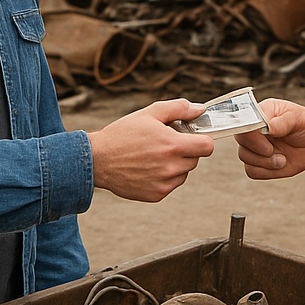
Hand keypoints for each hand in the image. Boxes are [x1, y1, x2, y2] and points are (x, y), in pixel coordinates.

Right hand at [87, 99, 213, 201]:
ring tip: (153, 156)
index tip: (192, 137)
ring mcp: (164, 183)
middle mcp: (171, 167)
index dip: (202, 139)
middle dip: (186, 150)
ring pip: (184, 173)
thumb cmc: (122, 134)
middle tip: (165, 144)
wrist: (97, 160)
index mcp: (173, 145)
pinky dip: (164, 177)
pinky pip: (171, 185)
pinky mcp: (156, 195)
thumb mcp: (150, 113)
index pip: (207, 147)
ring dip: (175, 165)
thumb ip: (179, 109)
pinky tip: (147, 168)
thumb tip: (200, 109)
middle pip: (195, 159)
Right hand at [236, 98, 304, 178]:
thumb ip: (283, 122)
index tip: (266, 136)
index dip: (250, 131)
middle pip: (241, 140)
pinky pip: (252, 171)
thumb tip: (268, 127)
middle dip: (258, 149)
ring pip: (245, 157)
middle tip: (273, 150)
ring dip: (265, 162)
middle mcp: (255, 129)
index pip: (245, 120)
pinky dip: (266, 171)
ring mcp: (255, 146)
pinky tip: (279, 164)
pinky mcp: (259, 163)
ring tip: (283, 158)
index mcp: (261, 113)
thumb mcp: (300, 119)